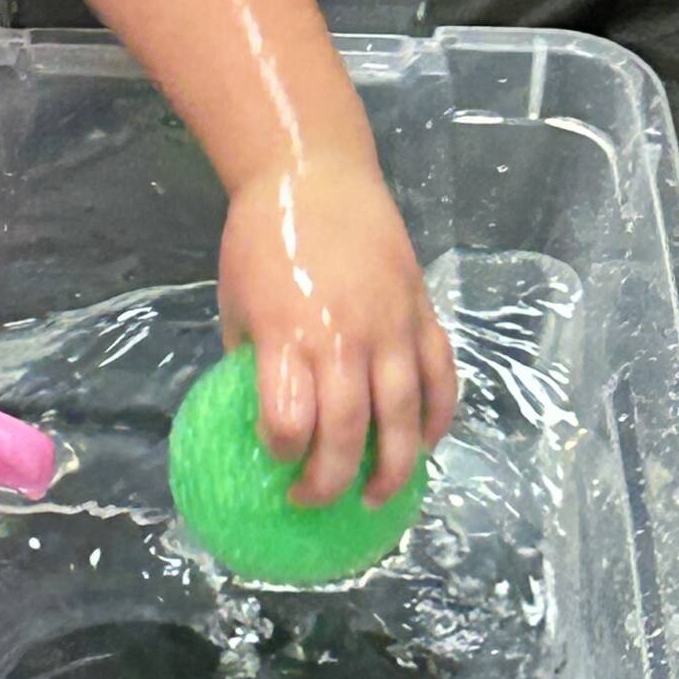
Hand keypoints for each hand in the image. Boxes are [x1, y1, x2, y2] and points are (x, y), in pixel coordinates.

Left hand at [219, 158, 457, 506]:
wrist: (314, 176)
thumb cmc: (262, 237)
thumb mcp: (237, 300)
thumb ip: (254, 355)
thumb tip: (258, 406)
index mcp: (288, 334)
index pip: (291, 418)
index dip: (283, 451)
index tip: (274, 461)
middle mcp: (344, 336)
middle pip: (348, 429)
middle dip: (332, 479)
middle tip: (317, 502)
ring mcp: (390, 325)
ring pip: (403, 413)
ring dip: (395, 465)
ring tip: (380, 497)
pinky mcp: (422, 311)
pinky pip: (440, 376)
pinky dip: (439, 416)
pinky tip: (426, 444)